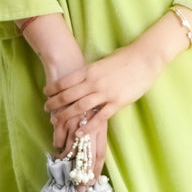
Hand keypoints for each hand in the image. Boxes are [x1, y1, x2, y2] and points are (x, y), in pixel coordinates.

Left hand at [44, 43, 160, 176]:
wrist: (145, 58)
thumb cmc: (125, 57)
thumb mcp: (102, 61)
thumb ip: (91, 71)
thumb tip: (80, 77)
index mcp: (89, 70)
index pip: (65, 81)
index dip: (53, 88)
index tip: (46, 93)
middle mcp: (94, 82)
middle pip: (68, 96)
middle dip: (54, 103)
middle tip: (46, 108)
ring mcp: (105, 93)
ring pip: (80, 107)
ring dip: (65, 115)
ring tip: (56, 121)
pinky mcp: (117, 102)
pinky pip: (99, 117)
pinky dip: (88, 126)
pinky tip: (79, 133)